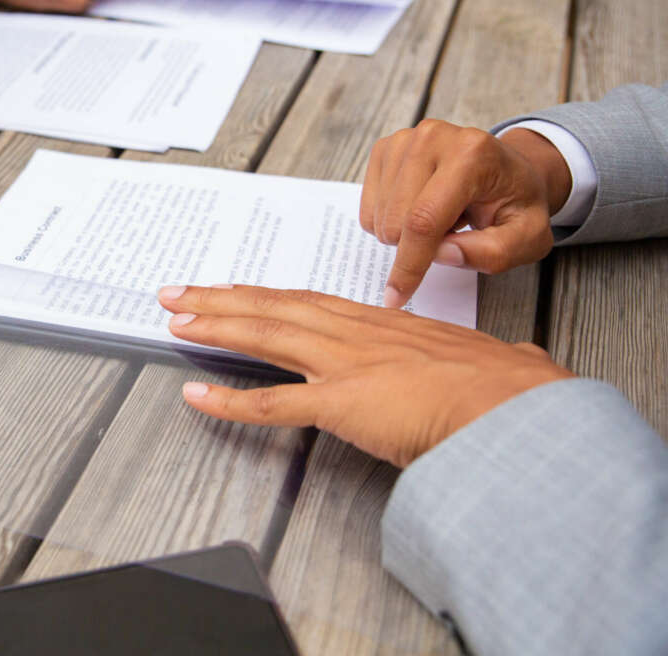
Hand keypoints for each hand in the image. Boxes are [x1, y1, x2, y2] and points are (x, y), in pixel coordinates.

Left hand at [158, 284, 573, 467]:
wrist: (518, 405)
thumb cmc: (510, 390)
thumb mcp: (497, 364)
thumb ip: (492, 363)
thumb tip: (521, 365)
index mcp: (384, 326)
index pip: (310, 304)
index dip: (266, 297)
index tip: (236, 291)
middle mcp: (355, 335)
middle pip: (275, 308)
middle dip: (221, 299)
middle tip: (179, 293)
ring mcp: (344, 364)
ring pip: (264, 336)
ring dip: (215, 327)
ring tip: (176, 320)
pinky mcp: (340, 403)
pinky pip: (271, 402)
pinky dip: (229, 400)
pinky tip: (196, 396)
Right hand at [361, 119, 571, 307]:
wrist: (509, 170)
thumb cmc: (516, 203)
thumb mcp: (526, 238)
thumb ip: (491, 253)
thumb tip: (440, 255)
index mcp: (472, 155)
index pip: (425, 220)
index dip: (409, 265)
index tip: (396, 296)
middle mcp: (433, 137)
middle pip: (396, 220)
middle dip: (416, 246)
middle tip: (453, 233)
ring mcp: (405, 139)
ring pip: (378, 216)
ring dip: (405, 233)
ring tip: (441, 218)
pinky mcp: (386, 147)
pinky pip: (368, 206)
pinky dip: (390, 219)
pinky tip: (419, 208)